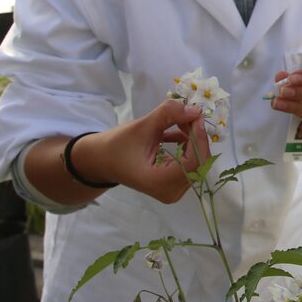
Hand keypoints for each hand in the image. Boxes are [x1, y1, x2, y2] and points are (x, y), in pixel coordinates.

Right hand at [79, 98, 210, 203]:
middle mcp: (169, 192)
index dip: (199, 138)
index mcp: (158, 182)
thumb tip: (196, 110)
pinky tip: (178, 131)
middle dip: (197, 137)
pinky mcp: (173, 184)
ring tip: (181, 121)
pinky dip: (188, 146)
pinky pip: (190, 164)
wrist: (102, 160)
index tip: (196, 116)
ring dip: (193, 139)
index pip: (194, 163)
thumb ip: (168, 115)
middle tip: (190, 115)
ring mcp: (172, 191)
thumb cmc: (117, 145)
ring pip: (197, 163)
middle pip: (198, 164)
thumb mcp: (142, 126)